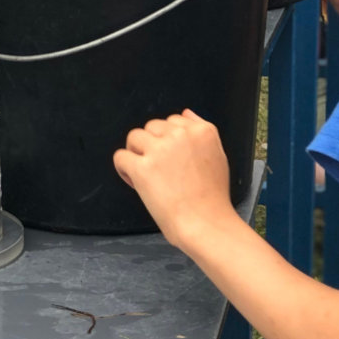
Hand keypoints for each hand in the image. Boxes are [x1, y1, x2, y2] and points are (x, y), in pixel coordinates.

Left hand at [113, 111, 235, 248]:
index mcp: (202, 131)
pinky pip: (120, 156)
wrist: (207, 225)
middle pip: (151, 127)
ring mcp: (160, 149)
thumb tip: (185, 113)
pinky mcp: (143, 167)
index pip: (173, 121)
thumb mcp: (218, 157)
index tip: (172, 160)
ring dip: (136, 154)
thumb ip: (201, 132)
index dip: (169, 141)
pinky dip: (123, 168)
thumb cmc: (212, 199)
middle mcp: (180, 135)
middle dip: (152, 145)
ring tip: (147, 174)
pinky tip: (134, 180)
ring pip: (134, 137)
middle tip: (160, 170)